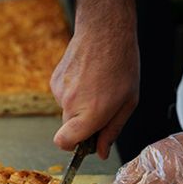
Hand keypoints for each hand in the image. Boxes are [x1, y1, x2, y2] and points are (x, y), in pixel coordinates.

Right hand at [50, 23, 138, 159]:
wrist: (104, 31)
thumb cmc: (121, 65)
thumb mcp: (128, 102)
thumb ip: (112, 130)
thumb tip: (101, 152)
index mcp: (90, 114)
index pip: (64, 143)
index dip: (72, 146)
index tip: (84, 141)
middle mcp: (71, 104)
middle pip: (69, 128)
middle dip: (83, 124)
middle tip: (103, 106)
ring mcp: (59, 91)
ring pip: (67, 110)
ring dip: (80, 104)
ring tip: (98, 84)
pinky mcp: (54, 80)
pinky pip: (63, 95)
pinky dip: (74, 91)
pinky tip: (87, 76)